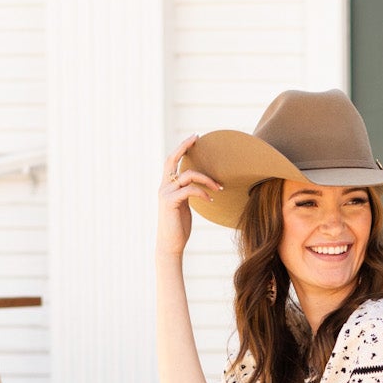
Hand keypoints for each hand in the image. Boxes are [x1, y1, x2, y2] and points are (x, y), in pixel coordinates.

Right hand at [157, 135, 221, 257]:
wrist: (171, 245)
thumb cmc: (179, 227)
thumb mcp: (185, 206)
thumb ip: (188, 193)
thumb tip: (201, 186)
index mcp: (167, 186)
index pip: (172, 161)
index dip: (181, 148)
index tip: (194, 138)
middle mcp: (164, 186)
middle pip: (171, 160)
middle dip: (184, 146)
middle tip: (197, 138)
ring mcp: (165, 193)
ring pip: (187, 176)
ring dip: (206, 179)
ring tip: (219, 186)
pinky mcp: (170, 202)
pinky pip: (190, 190)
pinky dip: (203, 192)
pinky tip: (211, 198)